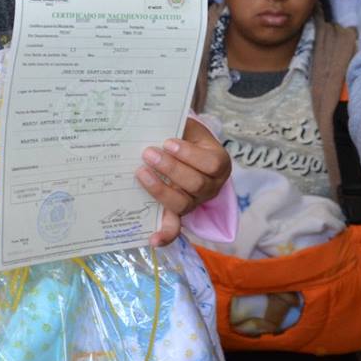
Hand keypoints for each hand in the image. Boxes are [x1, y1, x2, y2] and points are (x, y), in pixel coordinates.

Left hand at [139, 118, 232, 245]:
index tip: (168, 142)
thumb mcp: (188, 127)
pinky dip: (165, 235)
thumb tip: (154, 119)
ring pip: (183, 204)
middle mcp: (211, 187)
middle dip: (170, 169)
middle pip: (196, 185)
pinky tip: (152, 240)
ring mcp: (196, 202)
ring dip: (160, 190)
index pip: (211, 164)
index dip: (189, 155)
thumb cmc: (186, 137)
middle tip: (148, 154)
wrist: (186, 150)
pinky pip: (176, 228)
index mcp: (219, 163)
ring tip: (141, 173)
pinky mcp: (180, 214)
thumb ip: (178, 124)